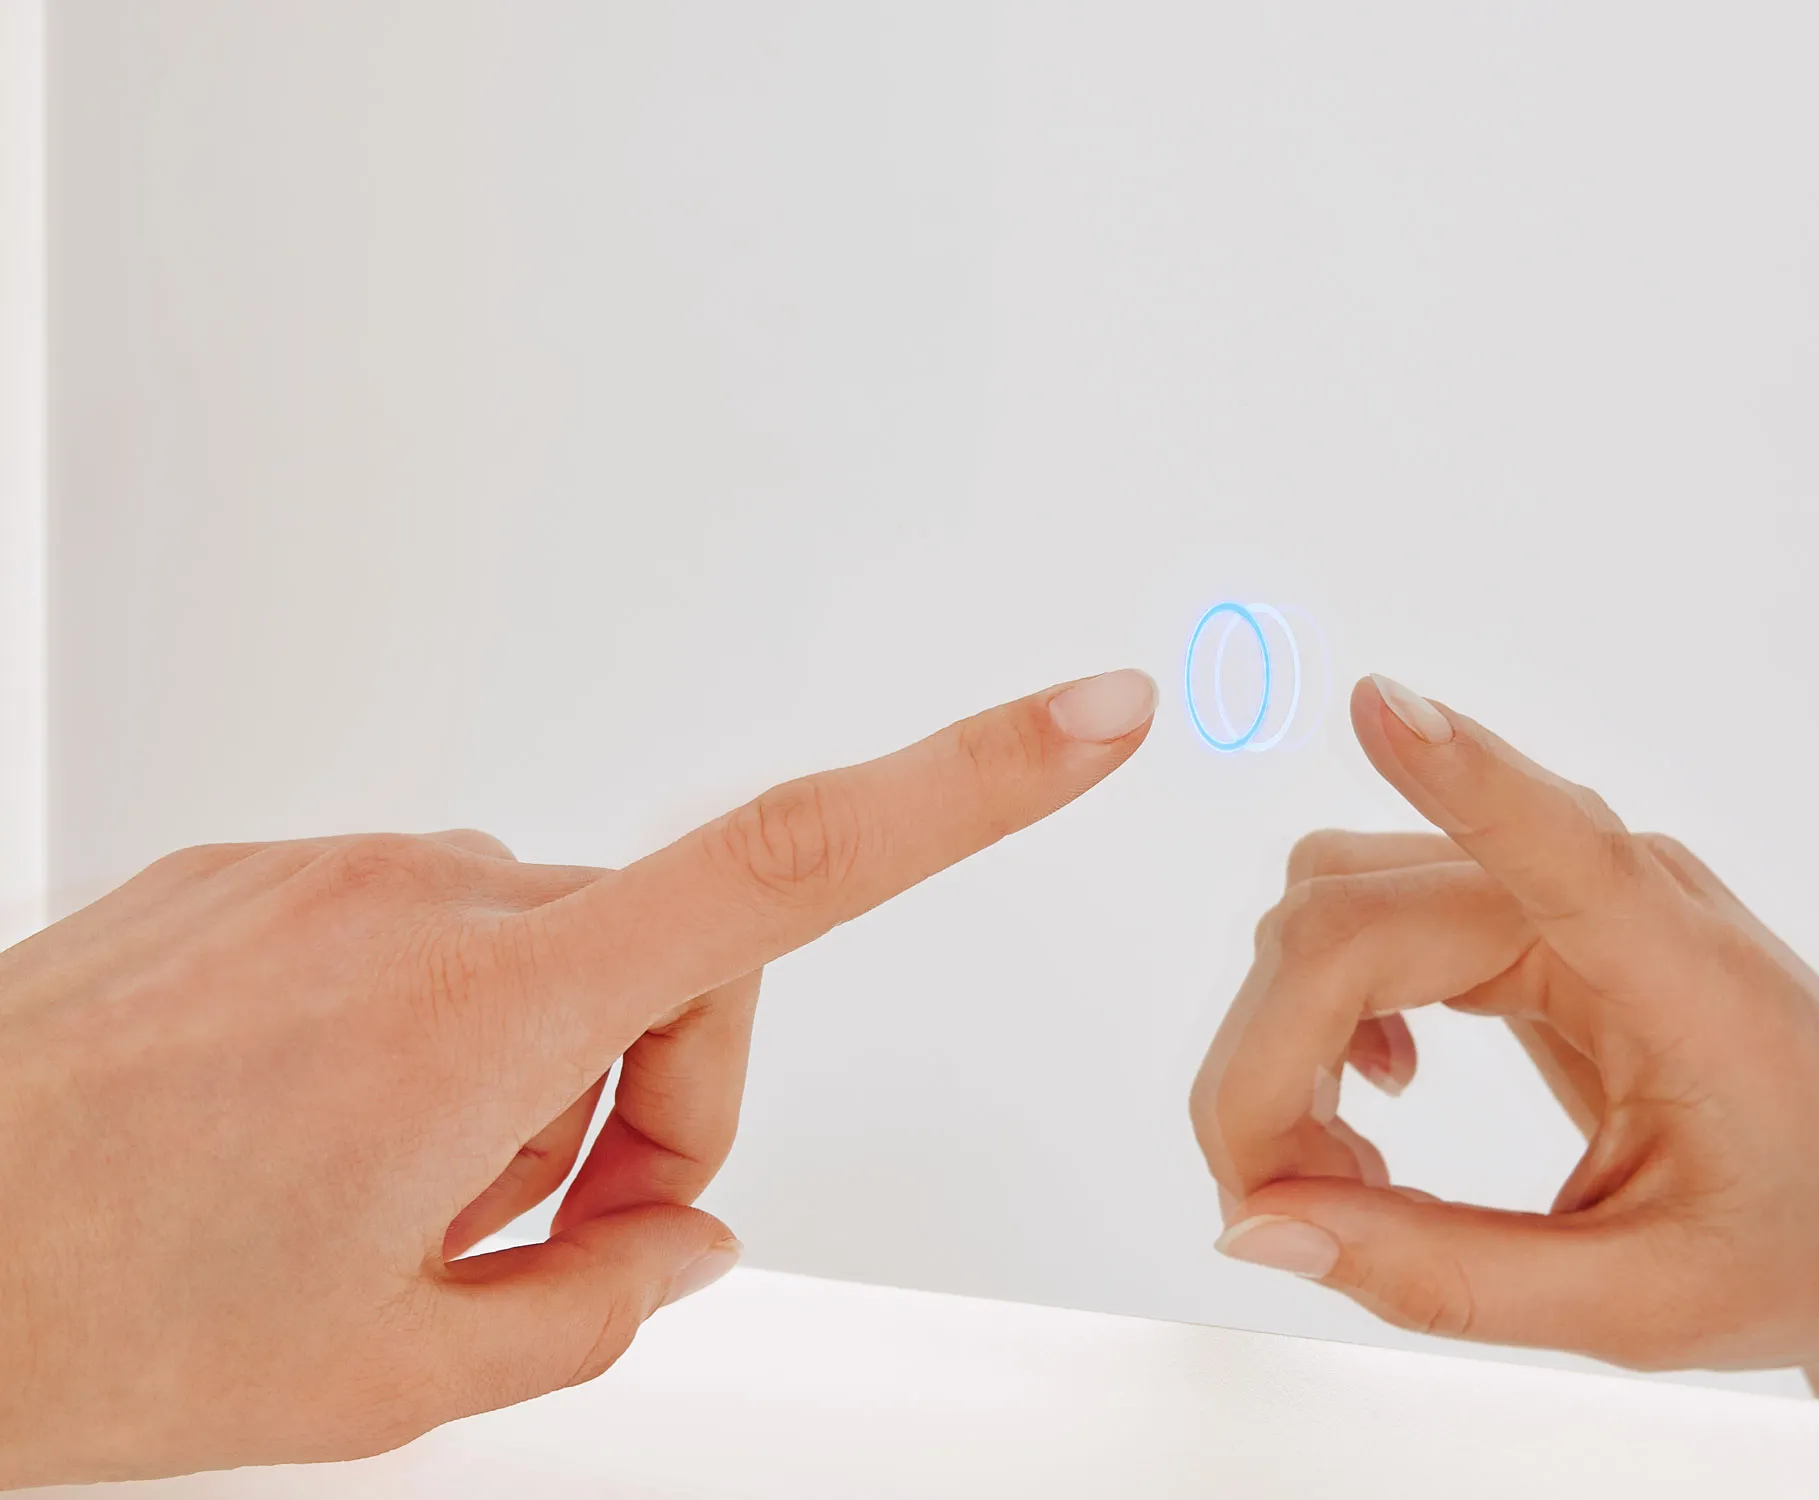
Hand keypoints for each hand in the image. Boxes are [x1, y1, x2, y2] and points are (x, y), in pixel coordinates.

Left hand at [0, 669, 1156, 1487]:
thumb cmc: (79, 1306)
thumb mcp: (393, 1373)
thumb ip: (593, 1302)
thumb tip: (678, 1243)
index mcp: (488, 1011)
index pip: (794, 866)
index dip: (968, 785)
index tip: (1083, 718)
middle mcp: (425, 898)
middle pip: (672, 963)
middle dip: (645, 1108)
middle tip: (521, 1240)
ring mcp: (333, 872)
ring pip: (542, 955)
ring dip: (517, 1081)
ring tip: (373, 1199)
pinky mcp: (262, 868)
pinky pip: (420, 933)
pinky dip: (415, 1034)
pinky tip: (299, 1131)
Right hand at [1191, 674, 1818, 1418]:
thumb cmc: (1811, 1251)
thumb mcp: (1635, 1308)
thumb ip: (1440, 1274)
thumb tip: (1260, 1226)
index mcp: (1682, 977)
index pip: (1559, 844)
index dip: (1456, 774)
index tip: (1378, 706)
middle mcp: (1619, 897)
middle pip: (1356, 914)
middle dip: (1270, 1056)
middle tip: (1279, 1200)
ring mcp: (1569, 896)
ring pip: (1342, 907)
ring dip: (1289, 1031)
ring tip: (1344, 1165)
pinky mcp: (1532, 916)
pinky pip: (1375, 921)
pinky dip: (1329, 1013)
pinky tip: (1380, 1096)